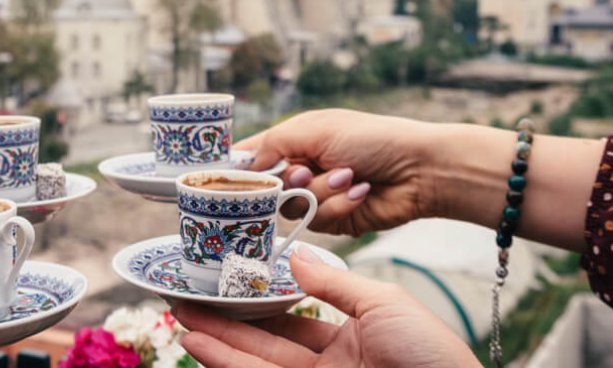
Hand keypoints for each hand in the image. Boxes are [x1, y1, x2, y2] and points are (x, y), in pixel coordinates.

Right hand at [174, 245, 477, 367]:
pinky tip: (199, 345)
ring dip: (216, 340)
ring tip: (180, 318)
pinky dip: (227, 361)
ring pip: (254, 359)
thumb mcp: (383, 302)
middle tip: (188, 297)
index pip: (296, 312)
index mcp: (353, 333)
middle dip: (227, 319)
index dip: (261, 298)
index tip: (229, 279)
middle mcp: (330, 361)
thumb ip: (332, 283)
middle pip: (266, 337)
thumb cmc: (433, 354)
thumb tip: (294, 254)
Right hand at [238, 109, 439, 235]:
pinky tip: (360, 190)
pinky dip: (338, 204)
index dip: (235, 167)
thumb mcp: (316, 129)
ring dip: (321, 191)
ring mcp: (316, 195)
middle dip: (289, 180)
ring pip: (291, 207)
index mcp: (294, 139)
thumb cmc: (371, 138)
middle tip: (305, 172)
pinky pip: (317, 221)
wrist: (418, 170)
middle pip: (266, 188)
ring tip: (348, 175)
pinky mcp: (333, 218)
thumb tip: (247, 164)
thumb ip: (274, 144)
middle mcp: (300, 167)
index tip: (216, 178)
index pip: (252, 154)